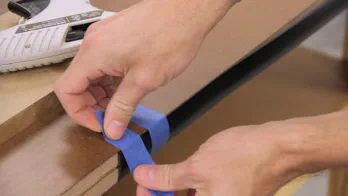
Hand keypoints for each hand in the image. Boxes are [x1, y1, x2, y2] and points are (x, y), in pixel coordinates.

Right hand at [54, 0, 236, 138]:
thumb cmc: (170, 37)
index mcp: (94, 54)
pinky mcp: (114, 35)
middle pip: (76, 82)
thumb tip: (111, 128)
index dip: (79, 113)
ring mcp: (103, 37)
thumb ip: (123, 107)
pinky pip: (102, 63)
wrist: (186, 11)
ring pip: (90, 73)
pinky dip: (108, 80)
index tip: (98, 124)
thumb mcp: (144, 80)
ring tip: (120, 106)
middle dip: (91, 105)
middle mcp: (94, 43)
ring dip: (100, 93)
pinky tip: (123, 89)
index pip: (66, 90)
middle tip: (111, 119)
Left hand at [133, 121, 308, 195]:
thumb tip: (143, 177)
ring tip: (166, 173)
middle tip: (150, 176)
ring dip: (175, 188)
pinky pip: (204, 194)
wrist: (278, 148)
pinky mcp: (229, 195)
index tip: (142, 184)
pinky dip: (191, 185)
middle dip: (162, 193)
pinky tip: (188, 171)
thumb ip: (166, 177)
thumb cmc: (246, 158)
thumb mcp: (197, 166)